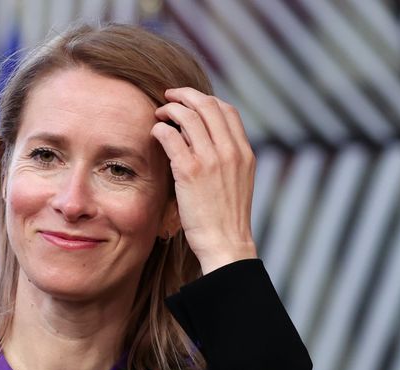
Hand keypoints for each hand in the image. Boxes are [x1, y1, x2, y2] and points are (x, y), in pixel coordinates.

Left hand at [151, 87, 257, 274]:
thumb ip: (229, 160)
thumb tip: (211, 143)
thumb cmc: (227, 218)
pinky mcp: (190, 171)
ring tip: (159, 114)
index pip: (227, 110)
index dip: (206, 100)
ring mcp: (211, 159)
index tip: (190, 103)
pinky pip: (171, 137)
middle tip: (168, 98)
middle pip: (208, 105)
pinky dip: (161, 128)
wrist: (226, 243)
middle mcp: (230, 151)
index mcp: (244, 152)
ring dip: (170, 110)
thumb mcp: (239, 182)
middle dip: (185, 95)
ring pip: (188, 116)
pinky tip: (155, 132)